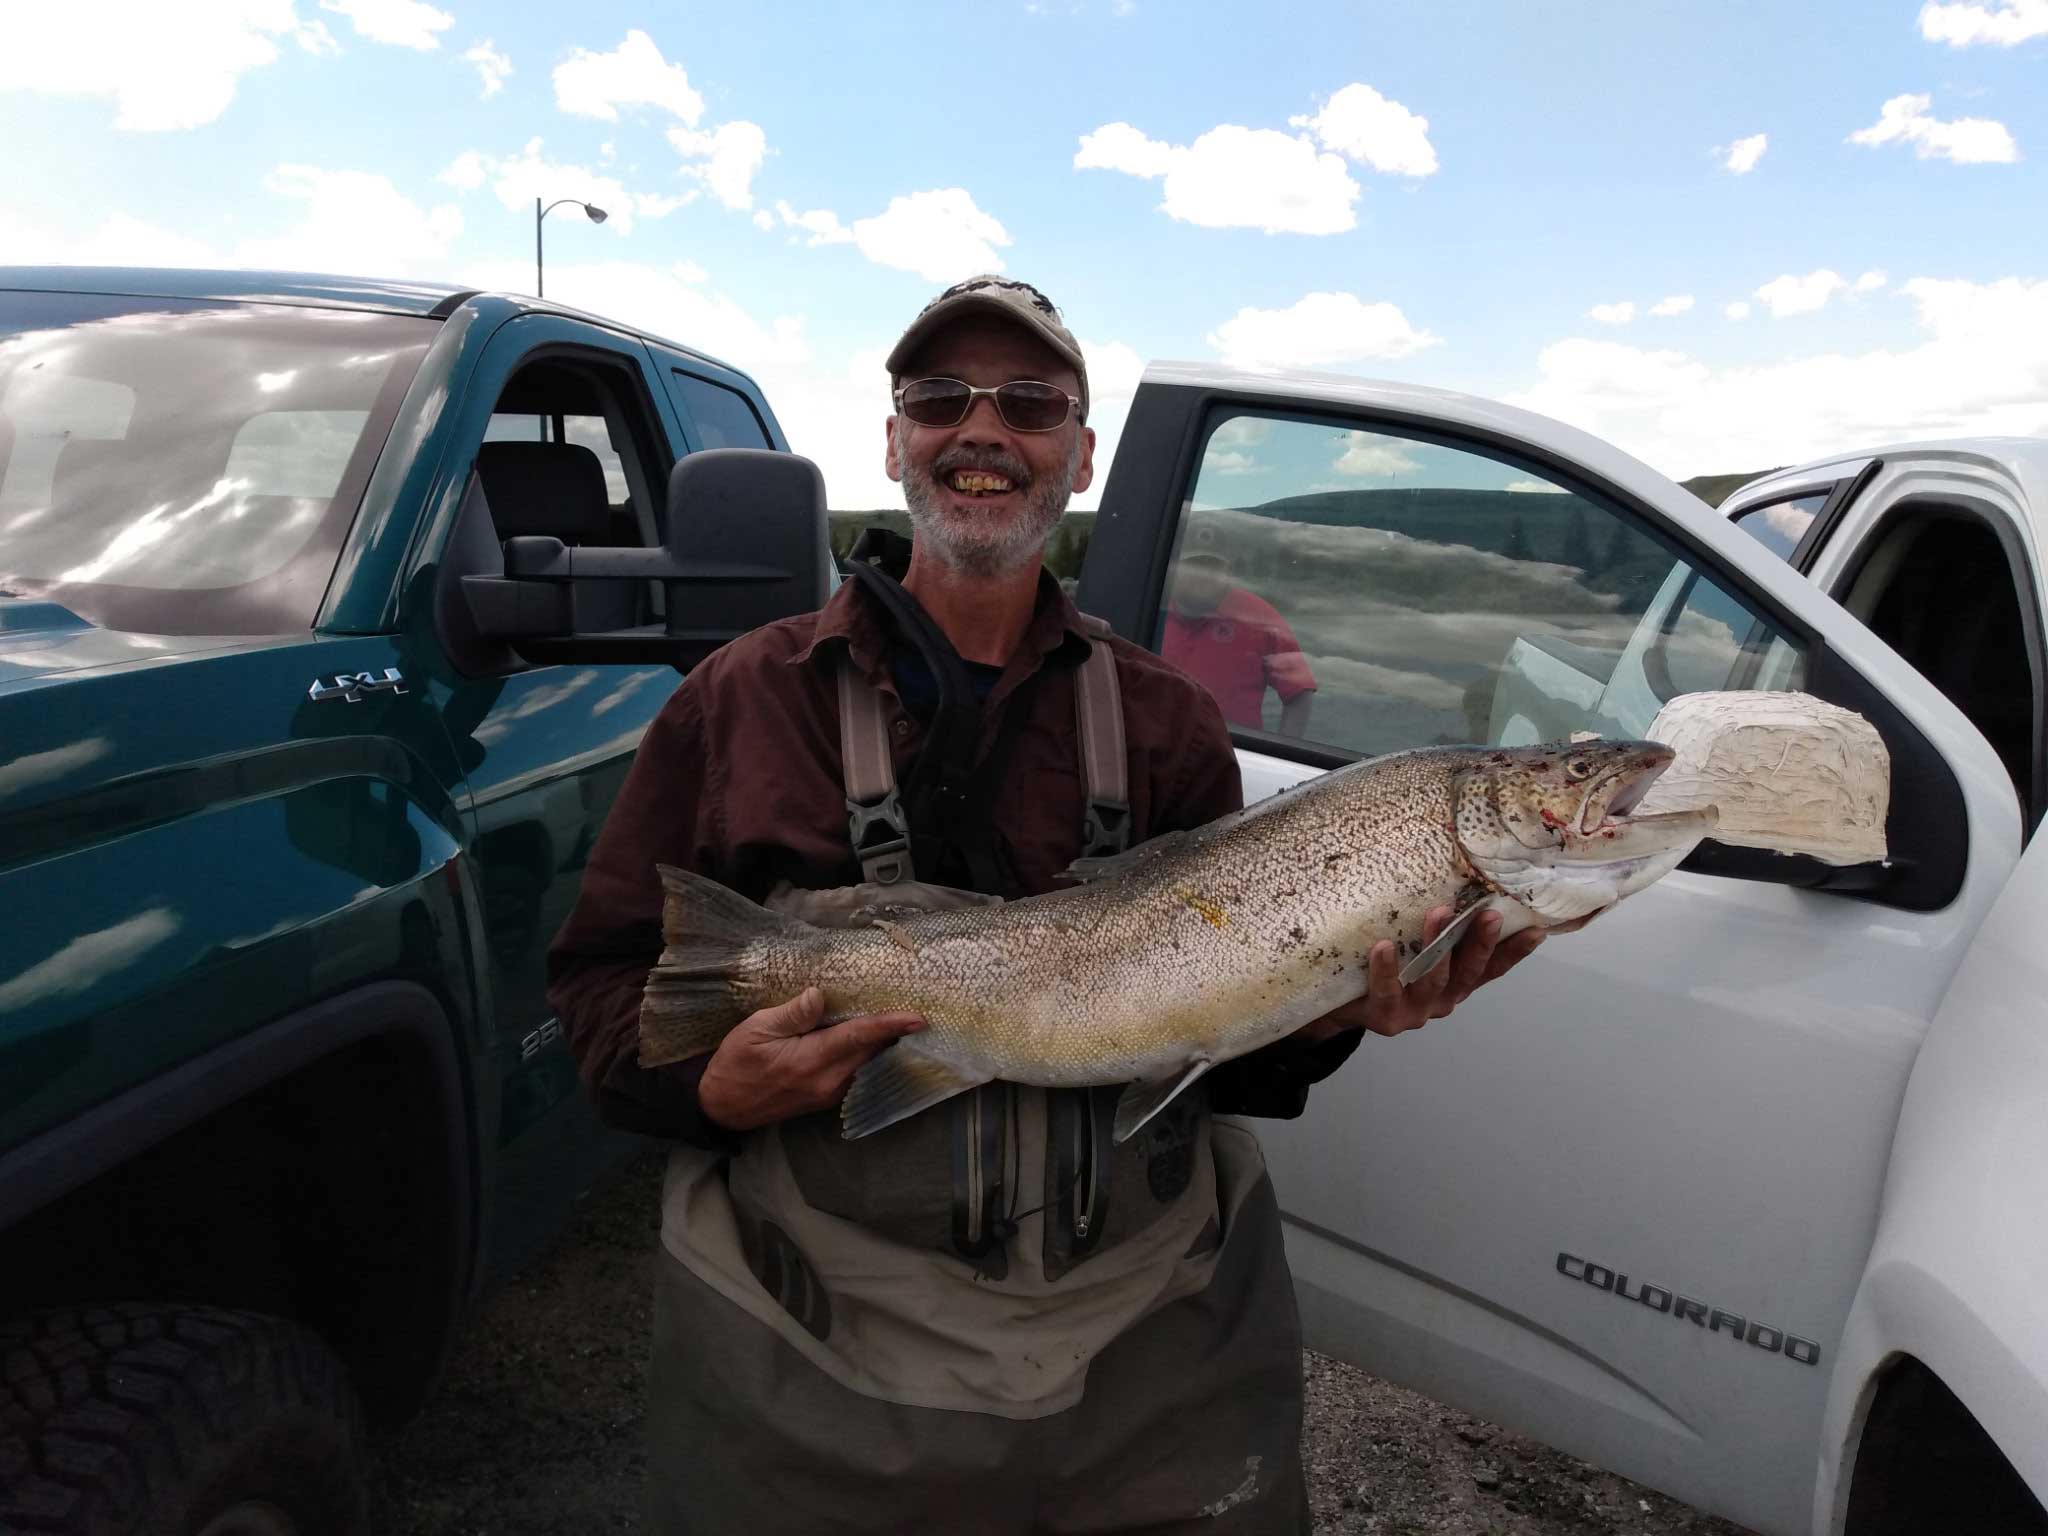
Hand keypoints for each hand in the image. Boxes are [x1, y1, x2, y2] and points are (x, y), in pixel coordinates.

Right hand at [697, 987, 925, 1131]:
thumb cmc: (736, 1064)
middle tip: (914, 1007)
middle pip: (873, 1052)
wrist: (723, 1107)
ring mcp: (830, 1093)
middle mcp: (828, 1081)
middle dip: (895, 1032)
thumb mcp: (756, 1029)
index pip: (859, 1037)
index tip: (918, 1017)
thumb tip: (820, 996)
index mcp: (811, 1061)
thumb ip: (793, 1013)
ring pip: (868, 1064)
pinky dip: (869, 1055)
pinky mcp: (828, 1098)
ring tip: (899, 1019)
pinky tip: (873, 1039)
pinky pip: (858, 1073)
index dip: (890, 1025)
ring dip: (884, 1044)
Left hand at [1293, 906, 1543, 1042]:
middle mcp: (1443, 998)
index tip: (1536, 929)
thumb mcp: (1417, 947)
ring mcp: (1416, 1011)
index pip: (1493, 967)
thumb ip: (1440, 929)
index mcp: (1457, 982)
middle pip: (1469, 972)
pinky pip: (1387, 991)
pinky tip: (1383, 947)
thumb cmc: (1385, 967)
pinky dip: (1386, 970)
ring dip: (1437, 946)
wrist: (1342, 1005)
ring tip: (1439, 913)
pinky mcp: (1385, 1017)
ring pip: (1433, 980)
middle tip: (1491, 915)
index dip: (1515, 951)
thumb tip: (1456, 878)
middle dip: (1481, 943)